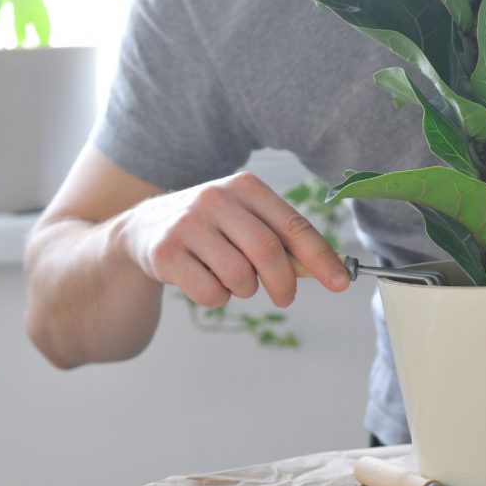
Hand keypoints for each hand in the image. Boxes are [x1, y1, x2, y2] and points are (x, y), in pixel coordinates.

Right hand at [113, 171, 348, 307]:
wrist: (144, 228)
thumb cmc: (213, 228)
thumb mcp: (247, 221)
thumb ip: (285, 241)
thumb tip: (331, 270)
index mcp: (246, 187)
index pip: (293, 226)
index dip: (321, 258)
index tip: (341, 283)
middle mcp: (216, 198)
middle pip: (268, 253)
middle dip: (284, 284)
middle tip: (285, 298)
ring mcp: (188, 224)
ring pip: (239, 277)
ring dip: (245, 290)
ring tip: (232, 278)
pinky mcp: (166, 252)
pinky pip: (211, 292)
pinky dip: (217, 297)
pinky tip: (206, 280)